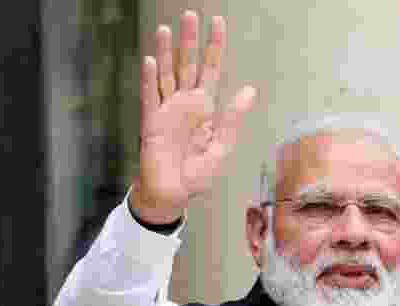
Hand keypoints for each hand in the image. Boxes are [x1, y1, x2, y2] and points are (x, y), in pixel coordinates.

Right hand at [131, 10, 256, 223]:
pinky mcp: (151, 122)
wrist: (173, 194)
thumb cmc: (197, 174)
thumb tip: (249, 90)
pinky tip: (151, 59)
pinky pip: (150, 96)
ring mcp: (166, 110)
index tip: (218, 23)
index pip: (210, 70)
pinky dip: (150, 78)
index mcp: (205, 107)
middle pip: (187, 65)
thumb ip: (233, 117)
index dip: (214, 47)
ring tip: (166, 29)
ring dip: (166, 52)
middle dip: (189, 40)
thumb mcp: (222, 146)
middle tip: (190, 14)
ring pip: (166, 74)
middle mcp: (185, 103)